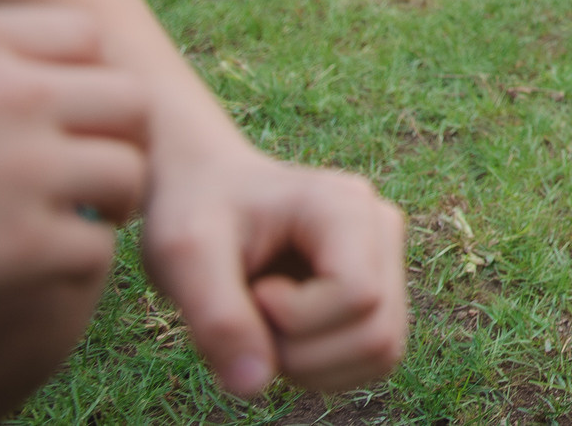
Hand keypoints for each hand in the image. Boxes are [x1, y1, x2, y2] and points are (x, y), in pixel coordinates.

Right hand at [0, 6, 150, 317]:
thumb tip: (38, 69)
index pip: (88, 38)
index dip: (87, 79)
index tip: (73, 114)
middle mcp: (13, 96)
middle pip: (127, 102)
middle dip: (120, 137)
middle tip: (98, 171)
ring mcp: (24, 171)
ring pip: (126, 174)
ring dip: (110, 202)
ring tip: (81, 218)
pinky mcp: (21, 247)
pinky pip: (93, 247)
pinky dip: (76, 260)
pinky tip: (42, 267)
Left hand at [137, 143, 406, 397]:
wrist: (205, 186)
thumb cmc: (194, 209)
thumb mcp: (184, 255)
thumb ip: (218, 319)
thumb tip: (254, 386)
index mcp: (347, 206)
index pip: (359, 295)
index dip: (295, 318)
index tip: (249, 290)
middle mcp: (382, 228)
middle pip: (376, 333)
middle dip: (300, 352)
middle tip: (251, 315)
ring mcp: (387, 259)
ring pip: (382, 352)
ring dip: (312, 365)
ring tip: (265, 324)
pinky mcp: (380, 290)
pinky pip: (376, 357)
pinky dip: (324, 369)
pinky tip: (283, 335)